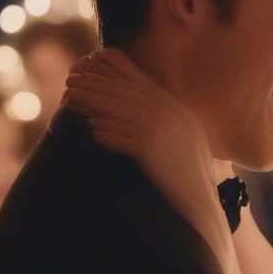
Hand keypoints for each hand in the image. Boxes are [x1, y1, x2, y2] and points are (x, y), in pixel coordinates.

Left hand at [63, 49, 236, 273]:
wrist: (201, 204)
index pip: (141, 82)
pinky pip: (121, 136)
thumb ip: (168, 119)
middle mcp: (172, 116)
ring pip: (118, 110)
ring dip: (92, 104)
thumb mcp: (187, 139)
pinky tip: (92, 132)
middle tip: (71, 82)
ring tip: (73, 103)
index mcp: (179, 110)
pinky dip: (105, 133)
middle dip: (95, 85)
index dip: (112, 74)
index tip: (90, 69)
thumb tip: (140, 106)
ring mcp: (162, 132)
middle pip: (125, 92)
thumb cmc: (191, 176)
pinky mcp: (151, 150)